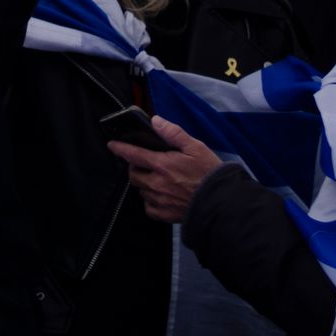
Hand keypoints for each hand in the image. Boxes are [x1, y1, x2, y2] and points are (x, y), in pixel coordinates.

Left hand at [106, 117, 222, 223]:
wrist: (222, 202)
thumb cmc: (210, 173)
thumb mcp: (196, 147)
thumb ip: (173, 133)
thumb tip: (156, 121)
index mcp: (162, 165)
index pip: (133, 154)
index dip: (120, 148)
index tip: (112, 145)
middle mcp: (156, 183)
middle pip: (134, 175)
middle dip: (136, 168)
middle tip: (146, 164)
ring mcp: (159, 200)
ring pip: (141, 191)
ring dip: (145, 184)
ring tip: (158, 180)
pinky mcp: (164, 214)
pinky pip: (149, 207)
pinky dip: (151, 201)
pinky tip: (162, 196)